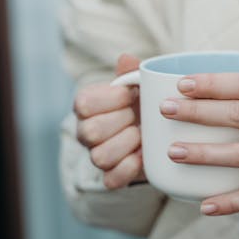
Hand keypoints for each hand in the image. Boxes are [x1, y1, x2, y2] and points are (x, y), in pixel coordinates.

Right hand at [74, 53, 145, 188]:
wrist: (155, 129)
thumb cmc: (141, 102)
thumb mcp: (139, 85)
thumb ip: (132, 72)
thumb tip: (126, 58)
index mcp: (87, 106)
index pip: (83, 103)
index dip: (110, 98)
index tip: (132, 93)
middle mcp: (86, 132)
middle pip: (90, 132)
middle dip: (121, 121)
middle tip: (138, 115)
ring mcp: (97, 156)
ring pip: (99, 157)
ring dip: (126, 144)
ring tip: (142, 135)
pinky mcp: (111, 177)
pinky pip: (111, 180)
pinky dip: (129, 168)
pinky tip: (143, 155)